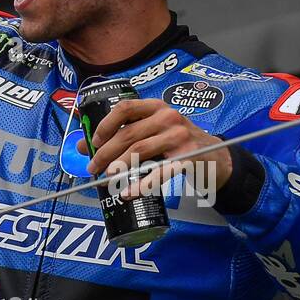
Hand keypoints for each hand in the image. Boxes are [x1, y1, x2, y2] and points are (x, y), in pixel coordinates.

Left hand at [83, 99, 231, 199]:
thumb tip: (82, 145)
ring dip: (119, 166)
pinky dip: (141, 184)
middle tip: (93, 167)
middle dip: (106, 152)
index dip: (106, 124)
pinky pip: (159, 173)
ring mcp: (180, 137)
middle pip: (129, 134)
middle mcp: (168, 117)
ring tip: (106, 179)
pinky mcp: (188, 158)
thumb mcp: (155, 130)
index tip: (94, 142)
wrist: (217, 156)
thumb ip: (125, 133)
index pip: (125, 108)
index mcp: (157, 107)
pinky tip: (128, 193)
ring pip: (140, 151)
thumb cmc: (178, 142)